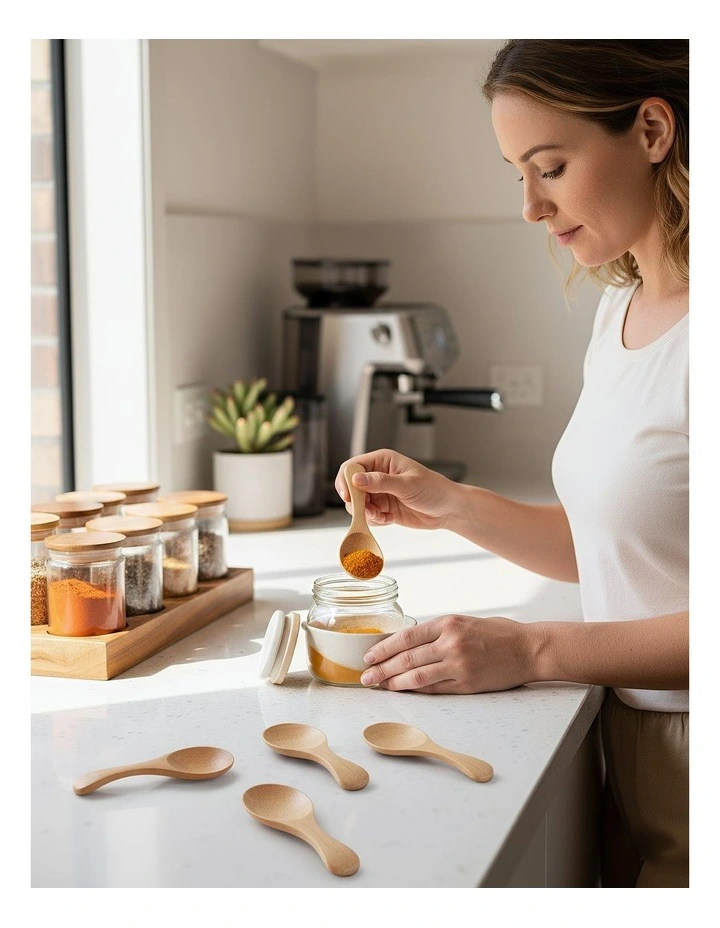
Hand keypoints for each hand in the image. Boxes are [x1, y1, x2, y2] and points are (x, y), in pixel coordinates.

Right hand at [335, 449, 457, 530]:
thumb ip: (381, 482)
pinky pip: (368, 515)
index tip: (348, 496)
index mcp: (382, 461)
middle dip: (356, 502)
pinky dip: (374, 520)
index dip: (346, 480)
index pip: (352, 466)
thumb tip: (356, 480)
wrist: (448, 510)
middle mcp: (378, 475)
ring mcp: (380, 492)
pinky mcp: (383, 508)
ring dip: (366, 513)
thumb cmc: (434, 490)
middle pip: (351, 487)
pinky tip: (389, 519)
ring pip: (357, 504)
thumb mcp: (407, 485)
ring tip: (383, 516)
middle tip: (369, 511)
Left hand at [359, 614, 537, 693]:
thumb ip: (439, 632)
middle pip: (407, 658)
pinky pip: (435, 689)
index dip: (384, 648)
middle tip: (366, 677)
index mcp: (448, 623)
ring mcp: (459, 665)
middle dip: (382, 668)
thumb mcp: (465, 622)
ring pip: (417, 676)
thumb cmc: (498, 633)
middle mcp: (451, 643)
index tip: (369, 656)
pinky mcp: (467, 684)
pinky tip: (403, 692)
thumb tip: (409, 644)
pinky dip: (416, 691)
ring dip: (394, 683)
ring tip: (379, 687)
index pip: (406, 637)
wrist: (529, 649)